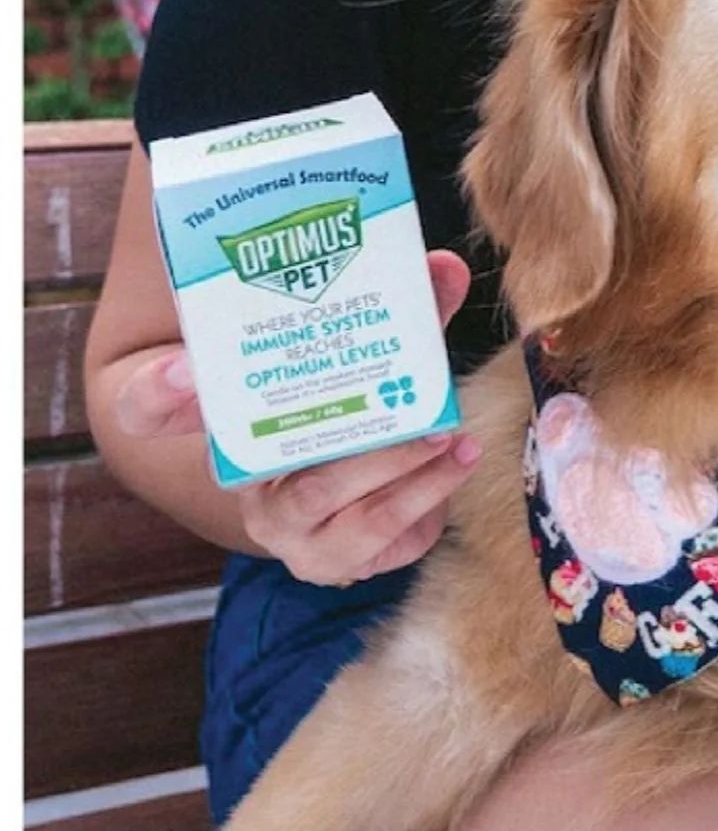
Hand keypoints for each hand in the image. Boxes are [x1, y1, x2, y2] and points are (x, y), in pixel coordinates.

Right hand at [116, 251, 476, 585]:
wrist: (356, 488)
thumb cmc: (343, 408)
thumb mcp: (361, 359)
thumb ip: (400, 315)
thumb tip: (445, 267)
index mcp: (228, 421)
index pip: (148, 407)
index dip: (158, 390)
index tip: (183, 366)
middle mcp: (245, 482)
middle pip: (287, 467)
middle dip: (372, 451)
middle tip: (425, 418)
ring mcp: (288, 531)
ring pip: (341, 510)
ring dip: (408, 476)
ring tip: (452, 438)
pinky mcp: (332, 563)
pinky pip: (380, 542)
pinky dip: (426, 504)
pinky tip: (455, 465)